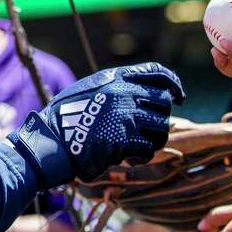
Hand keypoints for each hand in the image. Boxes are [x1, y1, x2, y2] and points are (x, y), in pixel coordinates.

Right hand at [8, 63, 183, 188]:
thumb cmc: (65, 118)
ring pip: (161, 127)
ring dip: (153, 139)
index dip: (173, 84)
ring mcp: (126, 115)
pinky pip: (148, 148)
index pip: (156, 73)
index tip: (179, 96)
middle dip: (160, 117)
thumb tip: (141, 94)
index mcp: (114, 77)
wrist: (52, 141)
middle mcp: (124, 92)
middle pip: (163, 102)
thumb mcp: (88, 90)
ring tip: (138, 146)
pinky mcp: (125, 138)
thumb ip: (113, 87)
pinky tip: (129, 158)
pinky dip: (141, 156)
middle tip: (148, 130)